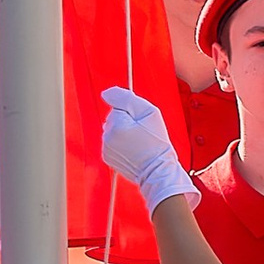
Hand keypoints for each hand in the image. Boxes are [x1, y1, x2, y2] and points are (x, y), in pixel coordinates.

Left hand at [98, 87, 194, 216]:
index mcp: (116, 124)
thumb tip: (106, 93)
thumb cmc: (157, 143)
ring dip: (123, 132)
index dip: (134, 112)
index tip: (143, 123)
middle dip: (127, 121)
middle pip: (114, 117)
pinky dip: (120, 143)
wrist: (158, 171)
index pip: (119, 105)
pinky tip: (133, 150)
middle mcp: (107, 136)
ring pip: (113, 129)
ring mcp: (105, 148)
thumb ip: (126, 98)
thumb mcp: (150, 113)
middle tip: (142, 133)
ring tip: (139, 143)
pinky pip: (111, 142)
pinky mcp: (107, 157)